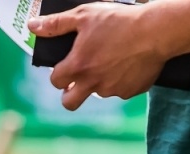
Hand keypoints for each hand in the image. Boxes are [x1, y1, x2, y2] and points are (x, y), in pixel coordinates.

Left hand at [26, 2, 174, 109]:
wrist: (157, 31)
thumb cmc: (119, 21)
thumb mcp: (84, 15)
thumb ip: (57, 24)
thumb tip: (32, 27)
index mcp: (78, 66)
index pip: (55, 81)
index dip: (58, 74)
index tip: (64, 67)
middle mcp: (92, 83)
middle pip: (69, 103)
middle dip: (68, 96)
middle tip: (75, 83)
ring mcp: (112, 90)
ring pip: (98, 93)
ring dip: (99, 81)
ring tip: (111, 59)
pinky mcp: (130, 92)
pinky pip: (120, 90)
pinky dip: (121, 80)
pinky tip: (128, 62)